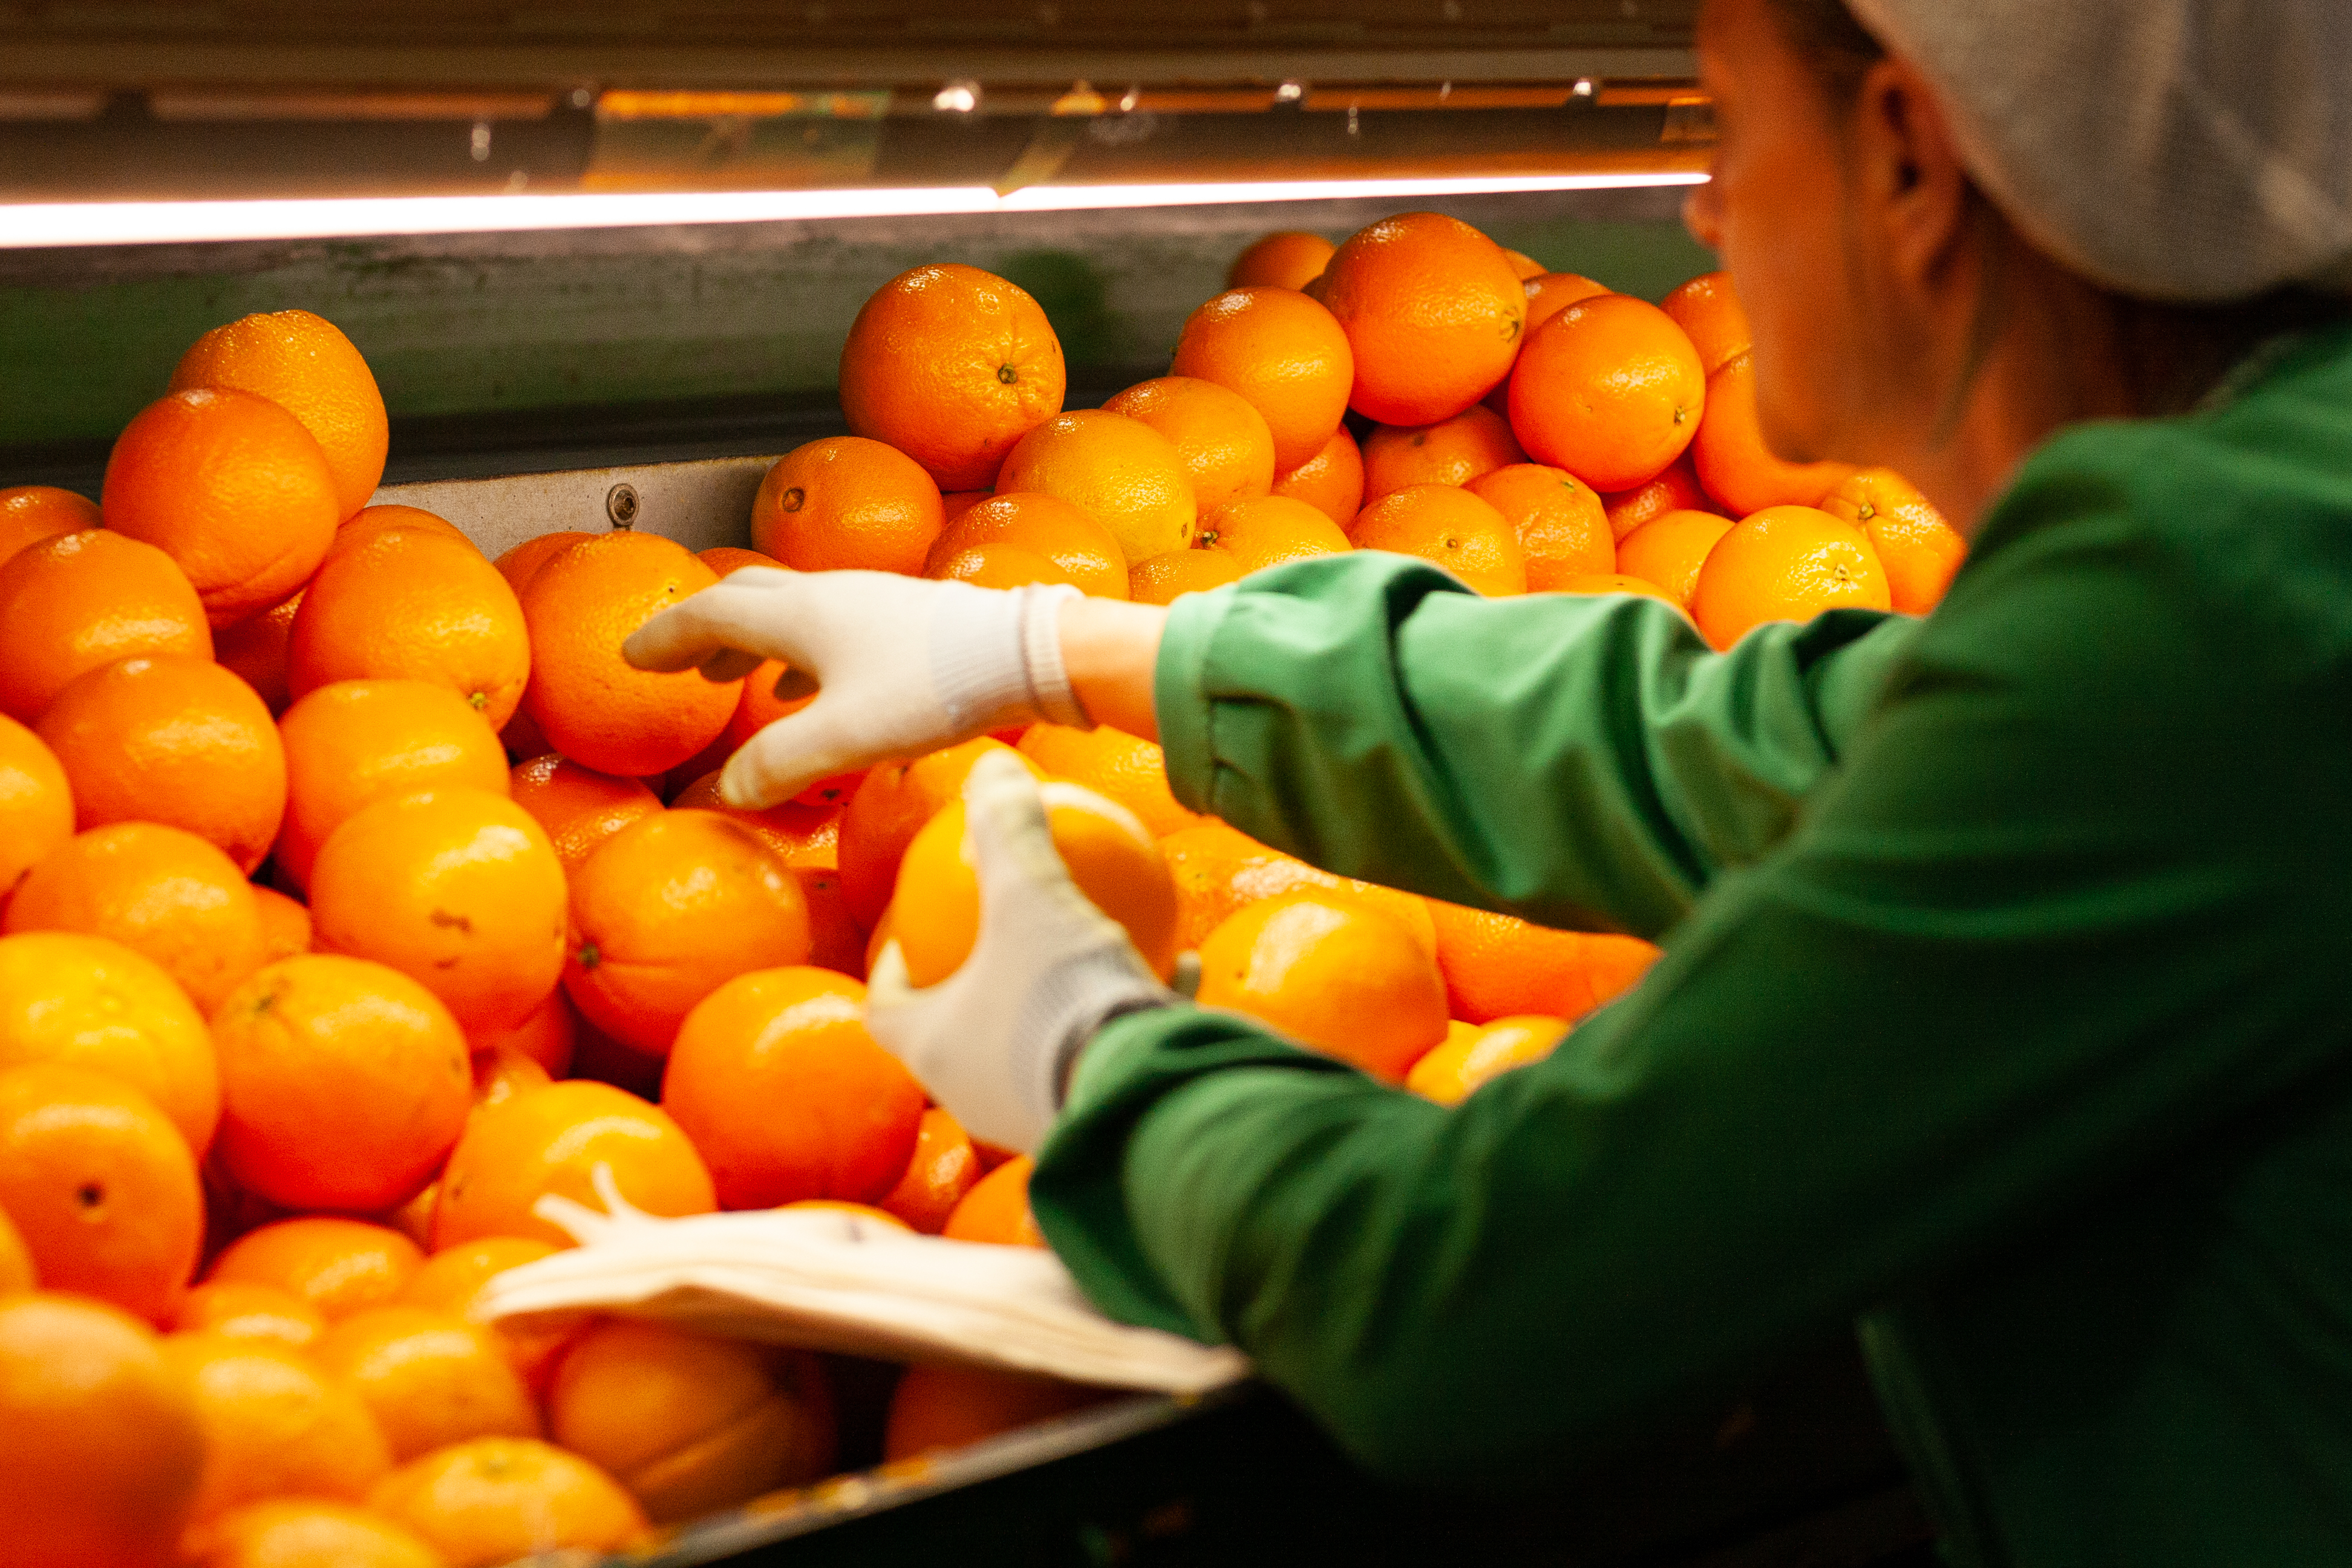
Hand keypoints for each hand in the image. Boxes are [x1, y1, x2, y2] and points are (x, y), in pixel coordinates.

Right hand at [622, 566, 1087, 807]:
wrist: (1026, 655)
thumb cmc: (936, 690)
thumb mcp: (847, 738)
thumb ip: (780, 766)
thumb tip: (728, 794)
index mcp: (801, 617)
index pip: (712, 614)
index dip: (667, 636)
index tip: (633, 654)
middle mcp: (829, 596)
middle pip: (747, 601)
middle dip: (703, 629)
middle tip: (672, 659)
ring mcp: (871, 604)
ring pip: (792, 614)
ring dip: (752, 642)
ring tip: (731, 677)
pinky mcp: (905, 621)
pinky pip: (832, 630)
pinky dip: (801, 655)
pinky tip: (813, 688)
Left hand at [865, 750, 1172, 1153]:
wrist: (1142, 1102)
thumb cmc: (1060, 1000)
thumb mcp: (1031, 898)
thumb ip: (1007, 831)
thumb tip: (991, 765)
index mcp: (933, 1048)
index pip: (885, 1008)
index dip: (889, 968)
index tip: (909, 933)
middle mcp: (973, 1094)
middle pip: (957, 1031)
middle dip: (977, 981)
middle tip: (995, 936)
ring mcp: (1035, 1117)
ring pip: (1036, 1048)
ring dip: (1056, 1001)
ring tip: (1090, 949)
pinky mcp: (1102, 1122)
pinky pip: (1109, 1059)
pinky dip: (1131, 1015)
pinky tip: (1178, 968)